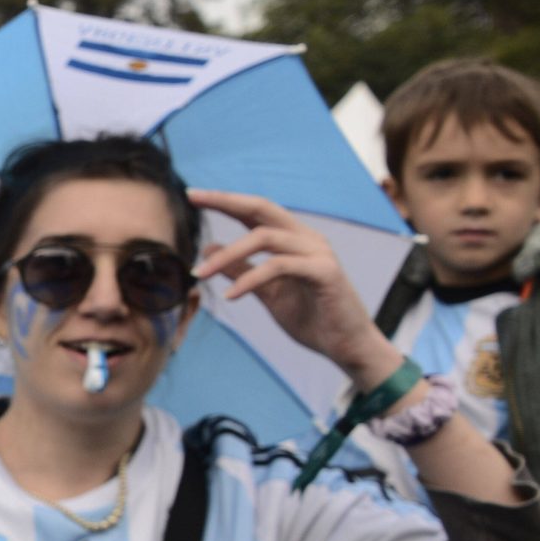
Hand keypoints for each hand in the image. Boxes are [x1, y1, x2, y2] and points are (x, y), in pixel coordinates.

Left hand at [188, 188, 394, 386]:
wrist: (347, 346)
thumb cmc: (311, 317)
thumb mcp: (267, 291)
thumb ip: (240, 269)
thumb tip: (208, 249)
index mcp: (293, 239)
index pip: (256, 211)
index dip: (226, 200)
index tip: (193, 195)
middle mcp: (306, 238)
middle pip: (262, 208)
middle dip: (226, 201)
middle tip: (192, 197)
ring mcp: (318, 252)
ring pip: (265, 237)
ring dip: (227, 255)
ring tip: (198, 275)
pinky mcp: (325, 272)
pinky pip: (279, 267)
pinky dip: (250, 279)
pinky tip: (229, 295)